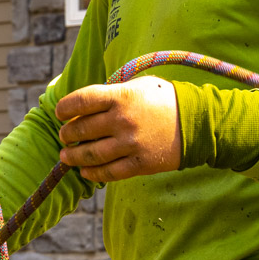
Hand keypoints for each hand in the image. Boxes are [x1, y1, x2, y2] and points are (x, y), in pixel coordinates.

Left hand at [54, 76, 179, 181]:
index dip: (64, 108)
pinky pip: (109, 172)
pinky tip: (85, 171)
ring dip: (73, 156)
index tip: (60, 114)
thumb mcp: (139, 85)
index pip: (80, 101)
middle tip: (65, 136)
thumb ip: (112, 93)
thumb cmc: (165, 99)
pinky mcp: (140, 164)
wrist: (197, 122)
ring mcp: (131, 144)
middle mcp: (123, 120)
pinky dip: (92, 173)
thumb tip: (84, 104)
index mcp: (121, 96)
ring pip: (90, 154)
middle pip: (81, 130)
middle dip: (67, 134)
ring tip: (66, 156)